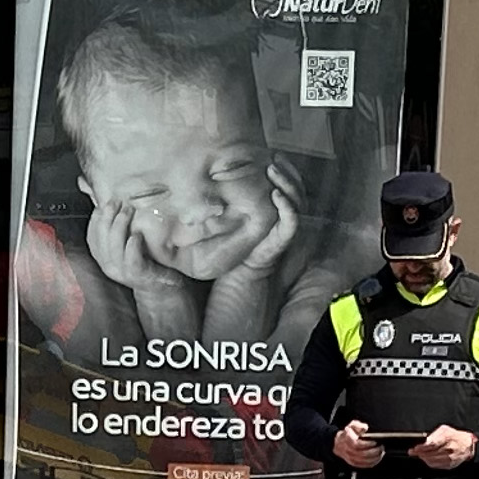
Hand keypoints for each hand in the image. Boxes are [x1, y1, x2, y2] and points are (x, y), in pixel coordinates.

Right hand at [90, 197, 207, 337]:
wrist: (162, 286)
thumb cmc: (146, 260)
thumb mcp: (128, 242)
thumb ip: (117, 225)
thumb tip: (106, 201)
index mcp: (104, 257)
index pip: (92, 236)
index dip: (96, 218)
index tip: (104, 202)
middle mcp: (109, 266)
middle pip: (102, 238)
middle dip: (108, 217)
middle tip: (118, 201)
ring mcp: (123, 272)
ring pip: (114, 247)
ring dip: (120, 226)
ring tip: (127, 210)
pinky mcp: (138, 275)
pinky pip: (131, 260)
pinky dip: (132, 247)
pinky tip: (136, 235)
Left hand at [200, 170, 305, 340]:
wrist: (223, 322)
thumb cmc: (213, 287)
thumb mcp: (207, 246)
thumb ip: (204, 226)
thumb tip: (183, 201)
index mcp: (260, 231)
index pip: (279, 197)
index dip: (280, 175)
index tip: (268, 156)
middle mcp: (271, 237)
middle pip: (294, 198)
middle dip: (288, 174)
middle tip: (274, 157)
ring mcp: (274, 246)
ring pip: (295, 209)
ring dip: (288, 185)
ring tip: (274, 168)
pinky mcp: (271, 256)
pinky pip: (288, 229)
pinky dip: (287, 210)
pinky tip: (275, 195)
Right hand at [331, 420, 385, 468]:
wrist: (339, 443)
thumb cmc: (348, 434)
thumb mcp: (352, 425)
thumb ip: (358, 425)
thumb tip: (364, 428)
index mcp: (347, 440)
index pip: (357, 444)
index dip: (367, 444)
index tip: (375, 442)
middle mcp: (348, 450)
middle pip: (362, 454)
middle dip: (373, 451)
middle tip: (381, 447)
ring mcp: (350, 458)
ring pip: (363, 461)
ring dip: (374, 458)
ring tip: (381, 453)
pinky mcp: (353, 463)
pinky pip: (364, 465)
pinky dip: (372, 463)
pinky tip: (378, 458)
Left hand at [411, 423, 478, 470]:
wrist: (467, 445)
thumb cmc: (455, 436)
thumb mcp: (444, 430)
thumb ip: (434, 434)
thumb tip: (425, 441)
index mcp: (448, 438)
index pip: (432, 444)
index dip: (422, 448)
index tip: (415, 448)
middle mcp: (449, 449)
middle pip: (430, 454)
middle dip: (420, 453)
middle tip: (414, 452)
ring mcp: (450, 458)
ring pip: (432, 461)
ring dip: (424, 459)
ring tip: (420, 455)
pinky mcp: (450, 464)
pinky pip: (437, 466)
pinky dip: (430, 463)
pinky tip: (427, 460)